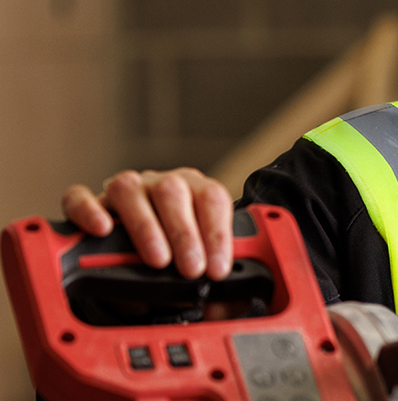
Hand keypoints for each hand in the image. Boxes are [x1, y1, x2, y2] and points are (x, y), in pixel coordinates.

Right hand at [61, 168, 232, 279]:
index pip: (212, 199)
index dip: (217, 234)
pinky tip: (102, 230)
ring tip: (157, 261)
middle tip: (191, 269)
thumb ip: (215, 285)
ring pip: (129, 191)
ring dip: (145, 227)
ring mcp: (125, 192)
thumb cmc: (176, 263)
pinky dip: (89, 212)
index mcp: (195, 193)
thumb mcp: (201, 268)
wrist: (137, 264)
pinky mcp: (88, 203)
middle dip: (185, 234)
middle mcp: (160, 186)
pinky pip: (80, 198)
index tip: (217, 268)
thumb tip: (225, 304)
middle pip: (172, 191)